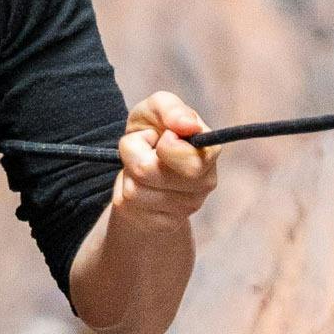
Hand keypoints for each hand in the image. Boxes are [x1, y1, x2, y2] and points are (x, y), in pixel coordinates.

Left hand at [113, 91, 217, 225]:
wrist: (141, 168)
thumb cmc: (152, 133)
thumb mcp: (156, 109)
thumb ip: (170, 108)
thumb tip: (186, 125)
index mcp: (208, 152)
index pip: (191, 161)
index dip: (167, 146)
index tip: (162, 137)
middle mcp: (204, 183)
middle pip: (148, 172)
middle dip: (135, 156)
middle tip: (146, 147)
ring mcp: (185, 208)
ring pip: (135, 189)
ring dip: (128, 171)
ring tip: (140, 165)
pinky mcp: (163, 224)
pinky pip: (128, 204)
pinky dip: (124, 188)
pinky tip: (139, 185)